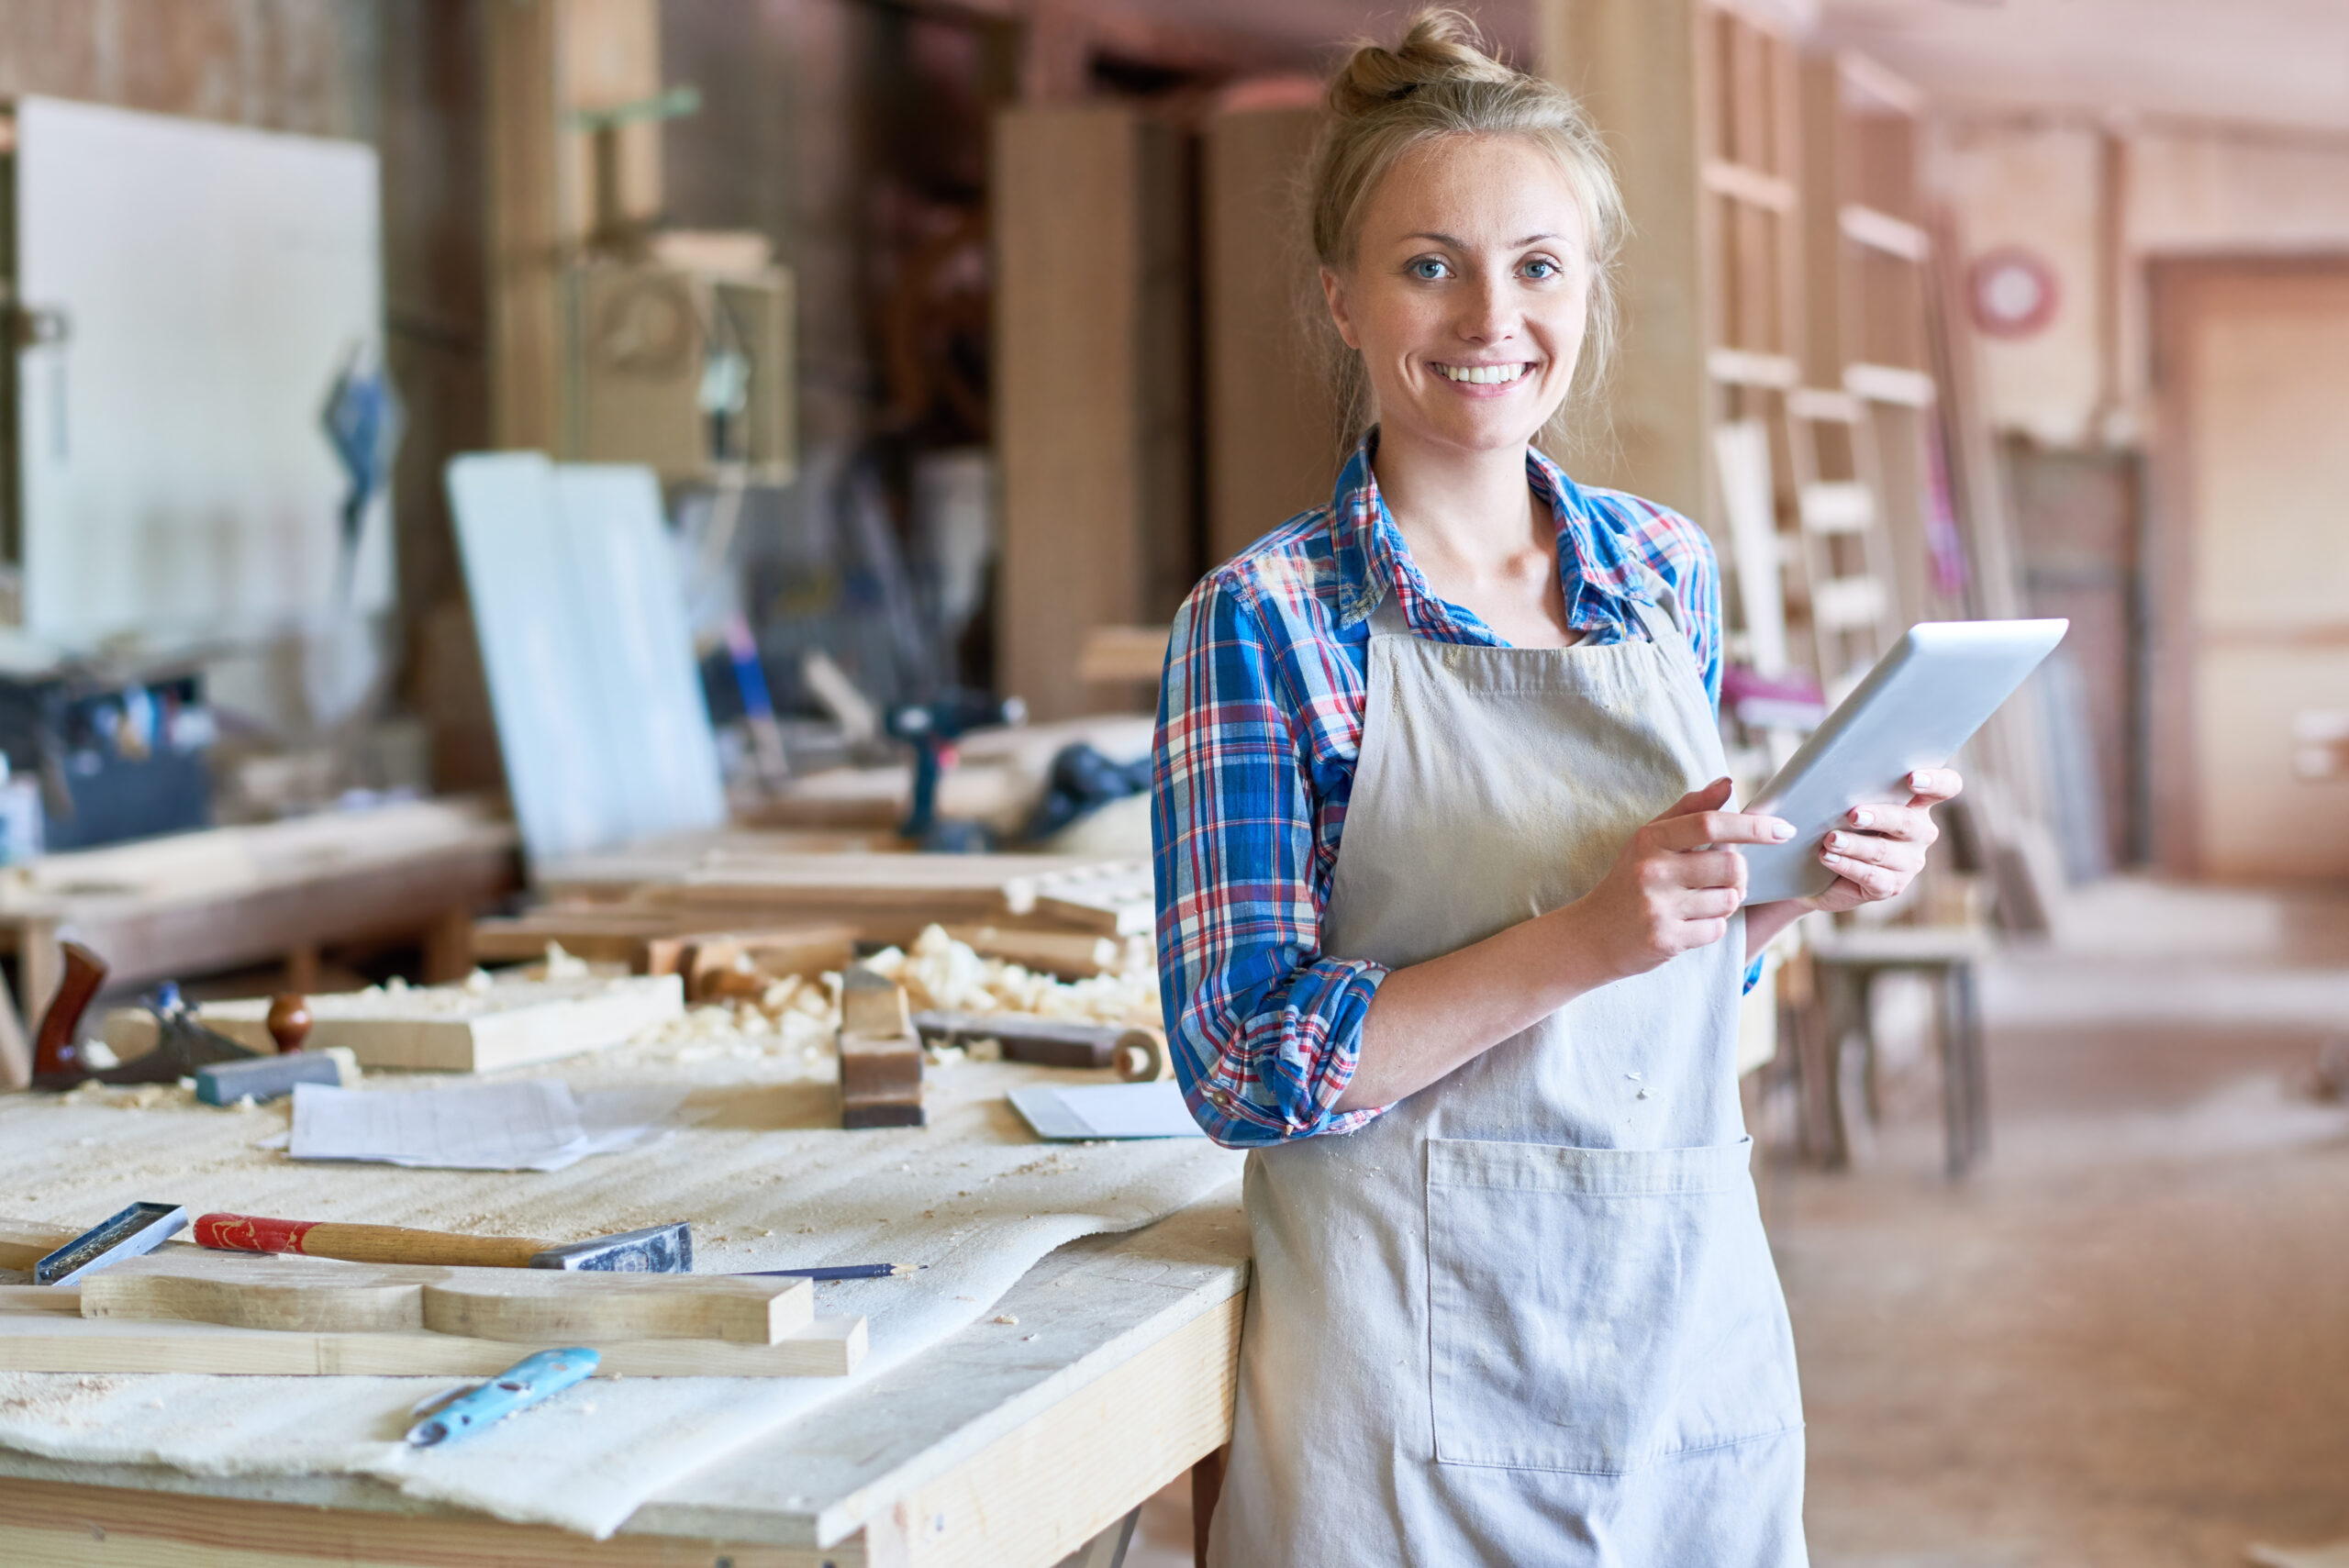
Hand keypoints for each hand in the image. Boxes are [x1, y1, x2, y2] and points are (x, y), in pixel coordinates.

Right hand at [1562, 777, 1794, 979]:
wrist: (1591, 935)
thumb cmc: (1628, 880)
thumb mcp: (1648, 839)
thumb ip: (1689, 809)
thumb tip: (1727, 783)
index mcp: (1650, 839)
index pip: (1710, 824)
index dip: (1752, 825)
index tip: (1783, 829)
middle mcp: (1653, 871)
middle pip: (1731, 866)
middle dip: (1740, 874)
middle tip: (1728, 878)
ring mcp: (1658, 907)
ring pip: (1728, 900)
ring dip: (1725, 901)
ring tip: (1701, 901)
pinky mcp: (1666, 940)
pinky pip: (1716, 929)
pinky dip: (1712, 926)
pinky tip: (1689, 923)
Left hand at [1802, 768, 1962, 912]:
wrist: (1822, 870)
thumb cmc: (1839, 823)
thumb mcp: (1850, 802)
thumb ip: (1857, 788)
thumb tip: (1836, 778)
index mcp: (1918, 804)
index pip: (1946, 787)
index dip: (1936, 782)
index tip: (1913, 778)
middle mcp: (1921, 833)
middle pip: (1907, 822)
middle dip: (1880, 817)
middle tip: (1853, 814)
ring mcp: (1909, 862)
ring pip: (1883, 851)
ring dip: (1855, 845)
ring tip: (1831, 839)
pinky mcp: (1891, 886)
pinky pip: (1870, 876)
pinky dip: (1846, 865)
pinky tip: (1829, 857)